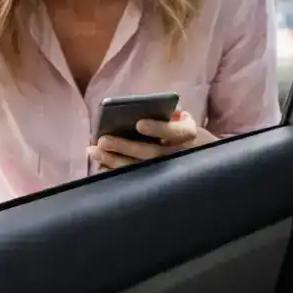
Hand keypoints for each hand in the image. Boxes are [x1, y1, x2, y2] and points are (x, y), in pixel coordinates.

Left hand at [89, 109, 216, 171]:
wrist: (198, 153)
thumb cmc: (180, 130)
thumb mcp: (178, 118)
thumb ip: (162, 114)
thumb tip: (138, 110)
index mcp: (188, 134)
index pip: (175, 131)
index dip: (158, 128)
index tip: (139, 124)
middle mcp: (181, 154)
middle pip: (152, 153)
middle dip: (125, 147)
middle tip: (102, 140)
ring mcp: (170, 170)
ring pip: (141, 168)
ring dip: (114, 160)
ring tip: (93, 151)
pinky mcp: (159, 181)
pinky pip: (135, 179)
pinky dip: (116, 172)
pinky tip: (100, 165)